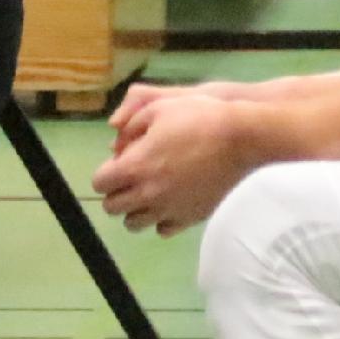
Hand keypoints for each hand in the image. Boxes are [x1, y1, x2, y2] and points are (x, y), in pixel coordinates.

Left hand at [91, 91, 260, 234]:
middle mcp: (148, 194)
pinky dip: (159, 218)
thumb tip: (116, 148)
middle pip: (112, 208)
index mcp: (136, 166)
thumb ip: (129, 128)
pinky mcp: (190, 218)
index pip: (100, 183)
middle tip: (131, 177)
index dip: (105, 172)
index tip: (119, 163)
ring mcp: (169, 209)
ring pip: (134, 223)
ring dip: (134, 208)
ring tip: (149, 190)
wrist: (239, 138)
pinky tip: (169, 200)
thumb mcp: (157, 108)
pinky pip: (162, 229)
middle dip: (115, 192)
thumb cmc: (197, 117)